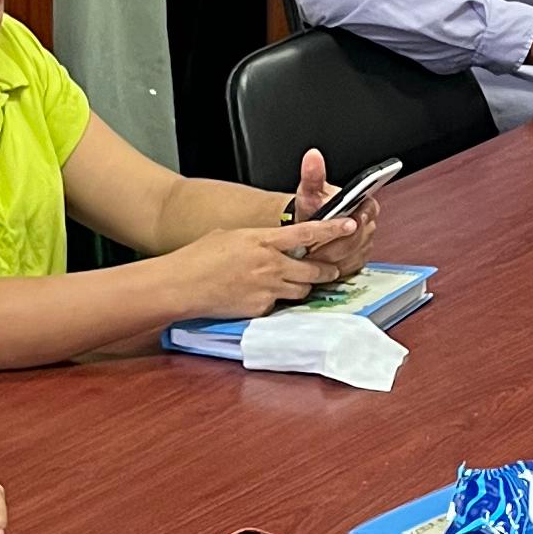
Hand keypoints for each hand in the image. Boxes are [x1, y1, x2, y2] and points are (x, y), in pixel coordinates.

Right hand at [162, 226, 361, 318]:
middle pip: (313, 270)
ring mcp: (266, 289)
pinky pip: (278, 305)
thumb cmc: (199, 257)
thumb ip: (258, 239)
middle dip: (326, 270)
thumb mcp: (232, 236)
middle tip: (331, 269)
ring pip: (301, 290)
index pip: (306, 233)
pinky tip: (259, 296)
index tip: (351, 224)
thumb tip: (271, 243)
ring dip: (301, 286)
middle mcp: (269, 265)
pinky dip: (275, 301)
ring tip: (290, 282)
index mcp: (262, 240)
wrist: (181, 285)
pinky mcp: (260, 309)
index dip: (332, 228)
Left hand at [285, 149, 380, 258]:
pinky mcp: (358, 259)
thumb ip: (313, 174)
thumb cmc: (313, 208)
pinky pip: (349, 267)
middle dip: (333, 243)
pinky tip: (320, 262)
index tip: (344, 225)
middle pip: (357, 238)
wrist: (307, 227)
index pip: (367, 213)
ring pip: (352, 254)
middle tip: (313, 246)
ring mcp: (365, 243)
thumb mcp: (310, 190)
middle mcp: (368, 224)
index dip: (355, 221)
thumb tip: (312, 156)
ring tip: (312, 254)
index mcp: (364, 203)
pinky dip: (333, 267)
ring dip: (331, 257)